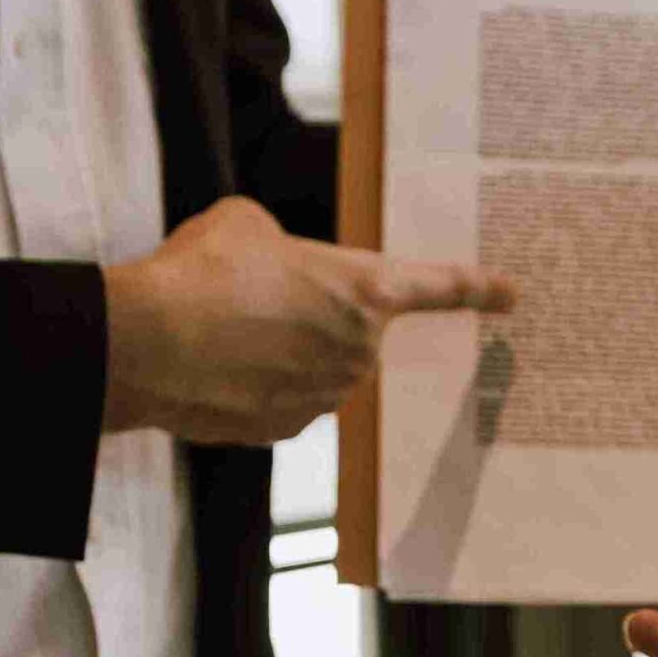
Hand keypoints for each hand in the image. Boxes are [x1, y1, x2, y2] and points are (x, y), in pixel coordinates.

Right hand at [100, 196, 515, 443]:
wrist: (146, 345)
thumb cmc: (201, 273)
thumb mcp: (247, 224)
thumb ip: (283, 248)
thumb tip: (274, 271)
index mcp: (363, 291)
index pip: (435, 288)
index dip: (476, 289)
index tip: (511, 295)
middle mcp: (357, 352)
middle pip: (350, 332)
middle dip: (310, 316)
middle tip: (252, 298)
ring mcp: (322, 398)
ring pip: (312, 369)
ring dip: (278, 351)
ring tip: (222, 330)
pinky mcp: (284, 432)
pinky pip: (280, 401)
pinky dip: (253, 386)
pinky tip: (214, 367)